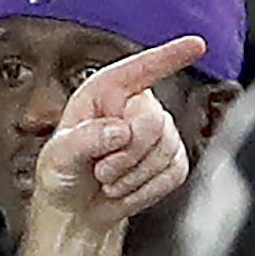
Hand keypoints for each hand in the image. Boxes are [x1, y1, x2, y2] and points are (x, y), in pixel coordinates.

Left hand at [33, 34, 206, 228]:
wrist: (73, 210)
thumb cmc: (61, 174)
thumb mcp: (57, 155)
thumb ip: (84, 140)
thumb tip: (120, 131)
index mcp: (105, 93)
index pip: (140, 69)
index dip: (169, 57)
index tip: (197, 45)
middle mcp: (135, 107)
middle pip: (153, 122)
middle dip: (126, 154)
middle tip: (101, 169)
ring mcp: (159, 132)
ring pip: (165, 150)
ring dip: (131, 175)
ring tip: (107, 178)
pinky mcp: (172, 159)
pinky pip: (173, 172)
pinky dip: (144, 189)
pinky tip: (123, 188)